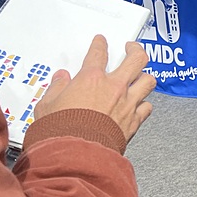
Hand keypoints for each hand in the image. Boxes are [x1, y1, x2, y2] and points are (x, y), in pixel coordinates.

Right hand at [34, 35, 156, 141]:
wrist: (75, 156)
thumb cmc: (60, 132)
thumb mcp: (47, 106)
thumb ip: (56, 89)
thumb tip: (60, 78)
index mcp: (91, 79)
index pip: (99, 54)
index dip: (100, 44)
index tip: (101, 41)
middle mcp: (114, 87)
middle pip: (136, 59)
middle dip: (136, 50)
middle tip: (132, 48)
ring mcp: (127, 103)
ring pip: (148, 81)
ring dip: (145, 77)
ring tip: (141, 75)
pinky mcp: (134, 121)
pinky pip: (147, 107)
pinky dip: (144, 104)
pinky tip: (140, 104)